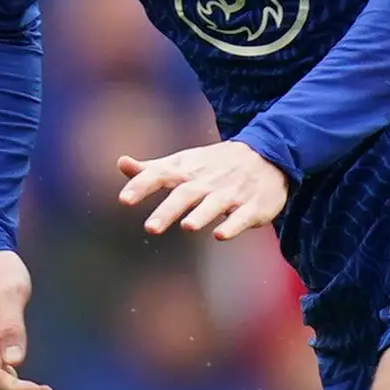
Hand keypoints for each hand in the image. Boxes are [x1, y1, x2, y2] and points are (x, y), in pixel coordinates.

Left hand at [118, 140, 289, 239]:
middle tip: (150, 228)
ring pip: (213, 205)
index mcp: (186, 170)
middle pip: (185, 194)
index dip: (141, 186)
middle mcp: (206, 181)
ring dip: (200, 215)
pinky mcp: (253, 207)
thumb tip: (121, 163)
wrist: (268, 155)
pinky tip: (220, 235)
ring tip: (187, 226)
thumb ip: (151, 169)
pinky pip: (242, 217)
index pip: (159, 175)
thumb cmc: (215, 164)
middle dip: (168, 210)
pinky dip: (232, 225)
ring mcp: (230, 193)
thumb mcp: (184, 162)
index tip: (124, 200)